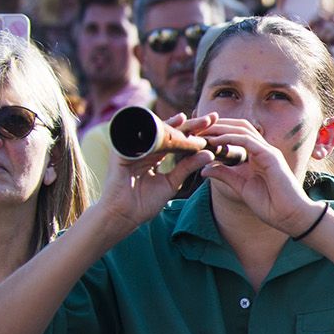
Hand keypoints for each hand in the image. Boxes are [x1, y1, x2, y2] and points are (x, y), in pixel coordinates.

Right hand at [97, 112, 219, 231]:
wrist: (123, 215)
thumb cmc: (145, 202)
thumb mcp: (172, 183)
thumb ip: (187, 167)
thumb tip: (209, 153)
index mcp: (156, 154)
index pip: (177, 139)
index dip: (194, 132)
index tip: (213, 125)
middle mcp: (145, 148)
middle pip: (169, 132)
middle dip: (189, 124)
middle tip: (208, 118)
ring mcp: (132, 148)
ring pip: (154, 131)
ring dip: (170, 125)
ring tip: (188, 119)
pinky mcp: (120, 151)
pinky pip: (136, 139)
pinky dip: (149, 134)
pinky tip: (163, 128)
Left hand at [194, 117, 318, 234]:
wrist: (290, 215)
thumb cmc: (270, 204)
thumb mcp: (240, 187)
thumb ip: (225, 175)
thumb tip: (204, 169)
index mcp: (257, 155)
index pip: (237, 134)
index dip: (218, 131)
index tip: (198, 135)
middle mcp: (263, 150)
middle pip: (239, 126)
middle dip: (217, 124)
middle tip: (196, 128)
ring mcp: (268, 151)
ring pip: (242, 129)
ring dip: (221, 128)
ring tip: (202, 131)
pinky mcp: (271, 156)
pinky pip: (248, 141)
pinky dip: (230, 138)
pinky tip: (215, 141)